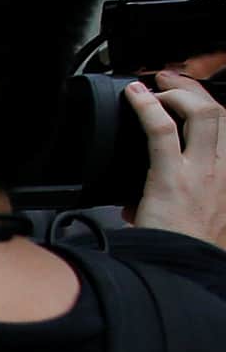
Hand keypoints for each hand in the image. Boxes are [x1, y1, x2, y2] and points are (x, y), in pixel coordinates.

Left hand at [127, 72, 225, 251]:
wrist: (179, 271)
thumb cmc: (181, 249)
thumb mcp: (189, 222)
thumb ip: (169, 205)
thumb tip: (134, 205)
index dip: (206, 105)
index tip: (188, 97)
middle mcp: (224, 168)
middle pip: (219, 112)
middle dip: (193, 88)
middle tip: (168, 80)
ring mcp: (202, 171)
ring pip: (203, 113)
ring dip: (177, 92)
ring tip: (153, 86)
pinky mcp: (174, 177)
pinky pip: (163, 130)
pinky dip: (148, 107)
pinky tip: (135, 97)